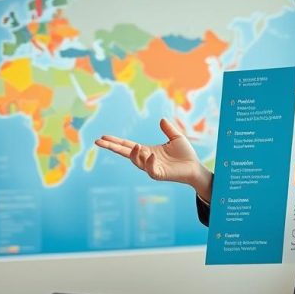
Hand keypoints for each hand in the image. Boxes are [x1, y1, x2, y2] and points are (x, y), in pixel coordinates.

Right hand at [95, 119, 212, 198]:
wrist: (195, 167)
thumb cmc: (185, 154)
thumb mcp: (176, 137)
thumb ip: (168, 129)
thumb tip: (161, 119)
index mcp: (147, 151)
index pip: (127, 146)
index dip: (115, 141)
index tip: (103, 136)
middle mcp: (146, 159)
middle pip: (125, 153)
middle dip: (112, 148)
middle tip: (99, 141)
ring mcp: (152, 168)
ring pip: (137, 162)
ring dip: (135, 154)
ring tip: (137, 146)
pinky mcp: (159, 174)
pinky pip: (151, 170)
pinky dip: (149, 162)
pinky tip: (151, 155)